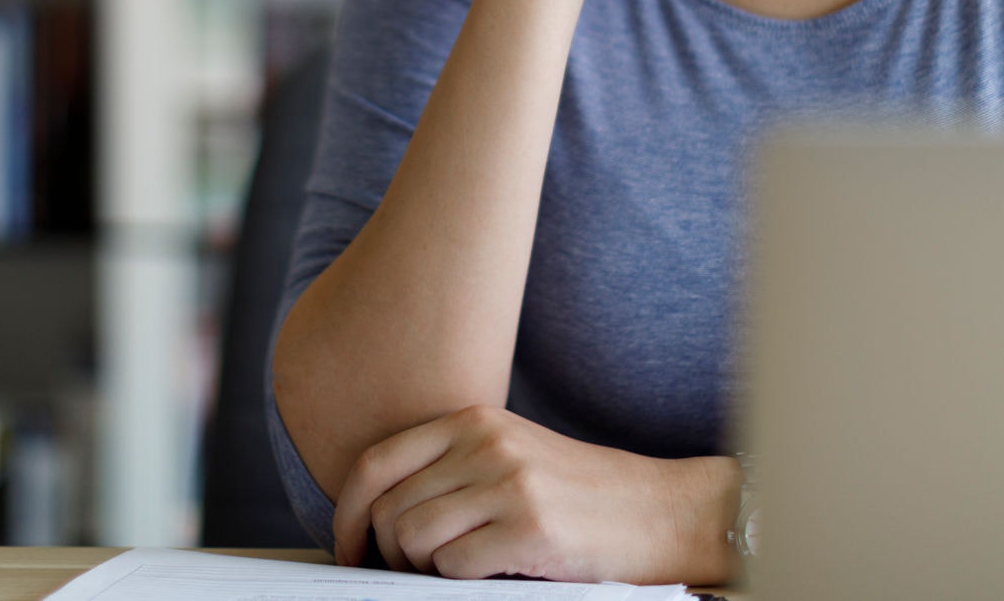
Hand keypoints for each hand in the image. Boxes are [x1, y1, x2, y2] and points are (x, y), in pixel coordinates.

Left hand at [330, 404, 738, 585]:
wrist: (657, 511)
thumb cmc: (577, 493)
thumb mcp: (508, 456)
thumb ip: (449, 469)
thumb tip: (373, 518)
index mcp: (472, 421)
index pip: (376, 463)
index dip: (346, 513)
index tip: (348, 547)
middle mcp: (485, 444)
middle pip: (388, 508)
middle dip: (386, 552)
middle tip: (406, 572)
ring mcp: (508, 485)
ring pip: (413, 538)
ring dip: (420, 570)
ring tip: (450, 572)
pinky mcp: (530, 530)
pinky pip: (453, 567)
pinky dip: (455, 583)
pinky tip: (487, 576)